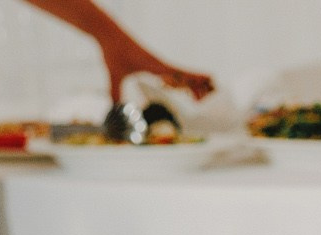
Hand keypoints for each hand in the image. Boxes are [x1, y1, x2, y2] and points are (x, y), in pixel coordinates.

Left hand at [99, 30, 215, 99]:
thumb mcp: (114, 74)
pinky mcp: (153, 64)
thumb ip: (115, 94)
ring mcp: (158, 64)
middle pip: (187, 76)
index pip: (182, 74)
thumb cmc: (113, 52)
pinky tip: (176, 91)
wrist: (109, 34)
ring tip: (199, 99)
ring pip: (181, 76)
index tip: (211, 83)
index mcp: (156, 66)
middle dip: (200, 86)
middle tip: (211, 99)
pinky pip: (171, 75)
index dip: (197, 80)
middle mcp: (160, 65)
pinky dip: (177, 83)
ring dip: (191, 85)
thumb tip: (114, 114)